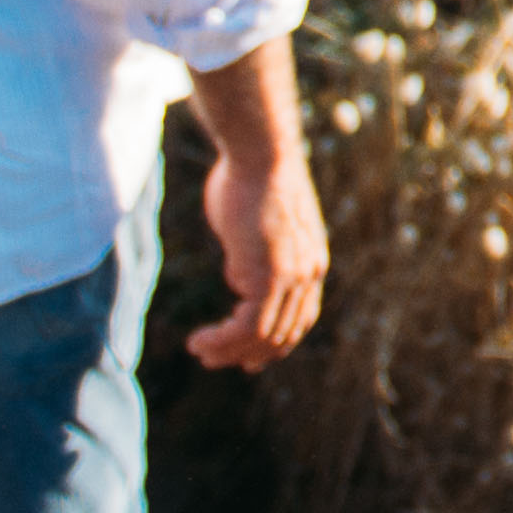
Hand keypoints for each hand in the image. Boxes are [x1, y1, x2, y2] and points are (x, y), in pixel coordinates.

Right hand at [182, 43, 328, 369]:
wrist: (260, 153)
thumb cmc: (250, 177)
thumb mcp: (258, 225)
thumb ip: (253, 254)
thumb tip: (239, 277)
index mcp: (312, 262)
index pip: (301, 317)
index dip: (276, 341)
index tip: (250, 355)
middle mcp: (309, 274)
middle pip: (285, 333)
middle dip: (250, 353)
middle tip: (217, 359)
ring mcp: (292, 277)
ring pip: (263, 336)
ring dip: (229, 351)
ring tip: (201, 352)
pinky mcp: (270, 277)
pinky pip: (247, 327)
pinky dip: (223, 341)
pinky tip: (200, 341)